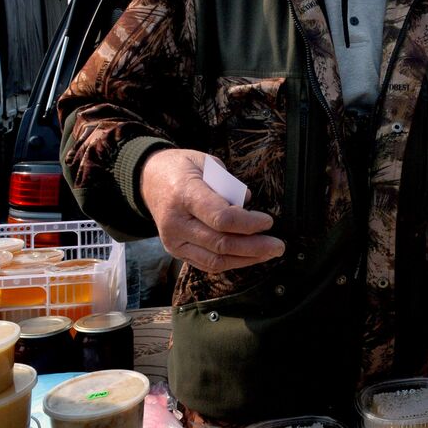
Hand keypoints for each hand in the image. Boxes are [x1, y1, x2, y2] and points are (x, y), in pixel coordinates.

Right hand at [139, 148, 284, 271]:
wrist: (149, 180)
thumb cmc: (182, 168)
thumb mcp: (206, 163)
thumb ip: (228, 185)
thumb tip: (247, 204)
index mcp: (184, 194)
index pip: (221, 218)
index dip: (249, 224)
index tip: (267, 221)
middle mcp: (176, 222)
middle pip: (221, 243)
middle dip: (254, 246)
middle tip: (278, 245)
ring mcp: (173, 240)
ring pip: (215, 259)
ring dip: (246, 259)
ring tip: (268, 253)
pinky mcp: (175, 250)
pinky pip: (206, 264)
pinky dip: (230, 263)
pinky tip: (249, 257)